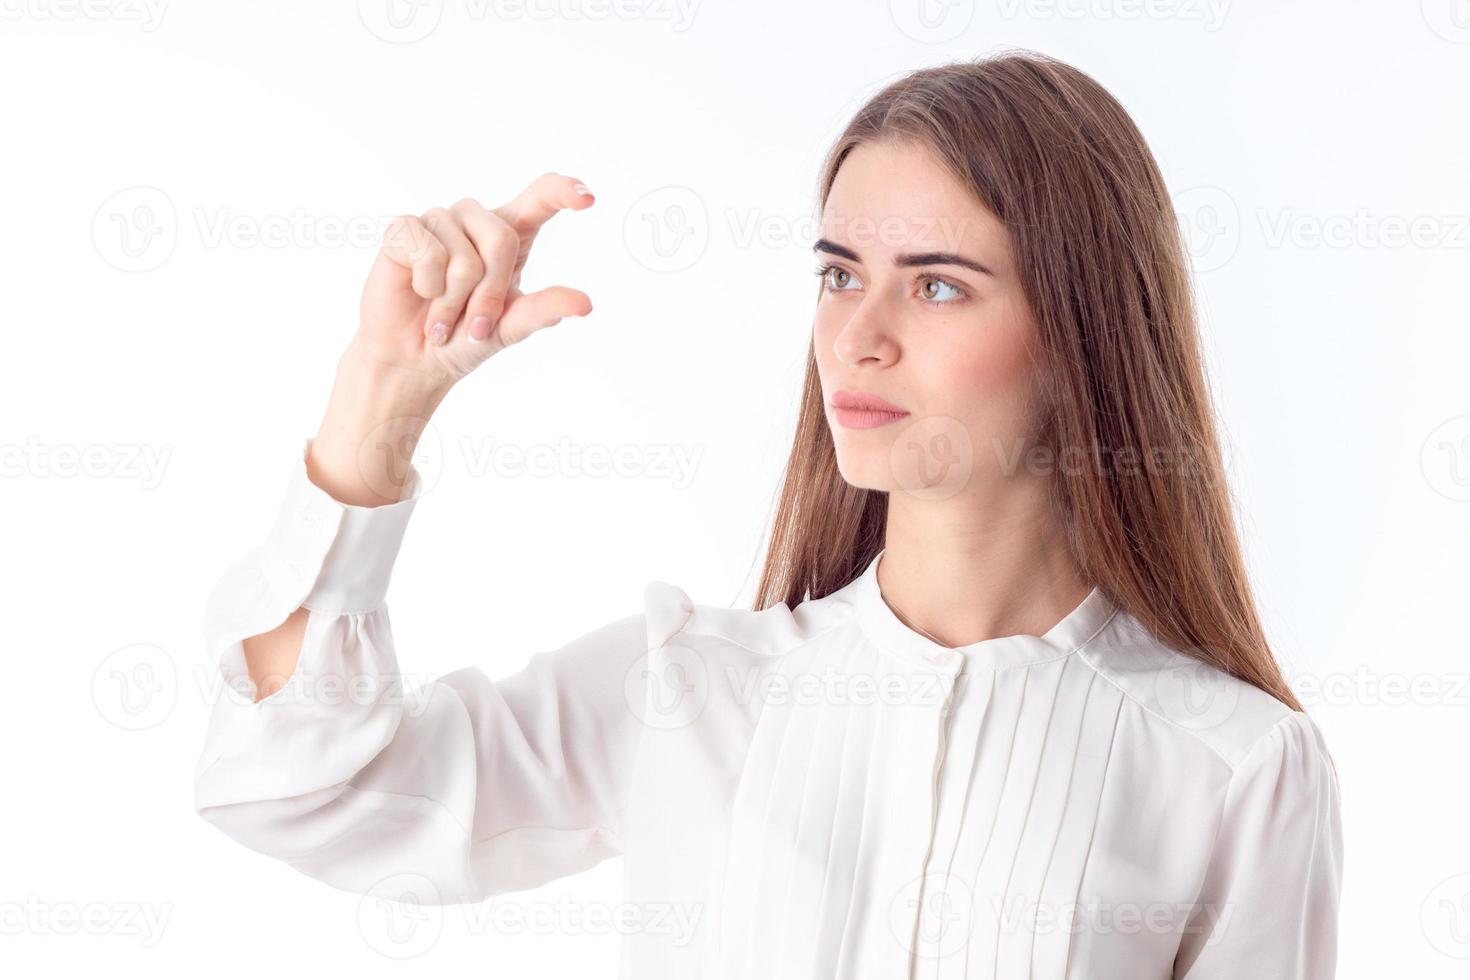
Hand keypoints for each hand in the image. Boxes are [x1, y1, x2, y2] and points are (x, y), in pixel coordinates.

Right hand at [352, 172, 595, 388]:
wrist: (416, 357)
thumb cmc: (465, 337)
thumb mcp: (510, 326)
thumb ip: (543, 309)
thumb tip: (585, 304)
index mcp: (509, 235)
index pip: (540, 198)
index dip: (562, 192)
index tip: (587, 199)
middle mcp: (476, 220)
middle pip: (501, 240)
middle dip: (489, 294)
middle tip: (474, 325)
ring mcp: (440, 220)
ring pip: (462, 257)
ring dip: (453, 301)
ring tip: (442, 316)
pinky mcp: (406, 228)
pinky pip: (428, 253)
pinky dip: (427, 286)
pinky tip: (420, 293)